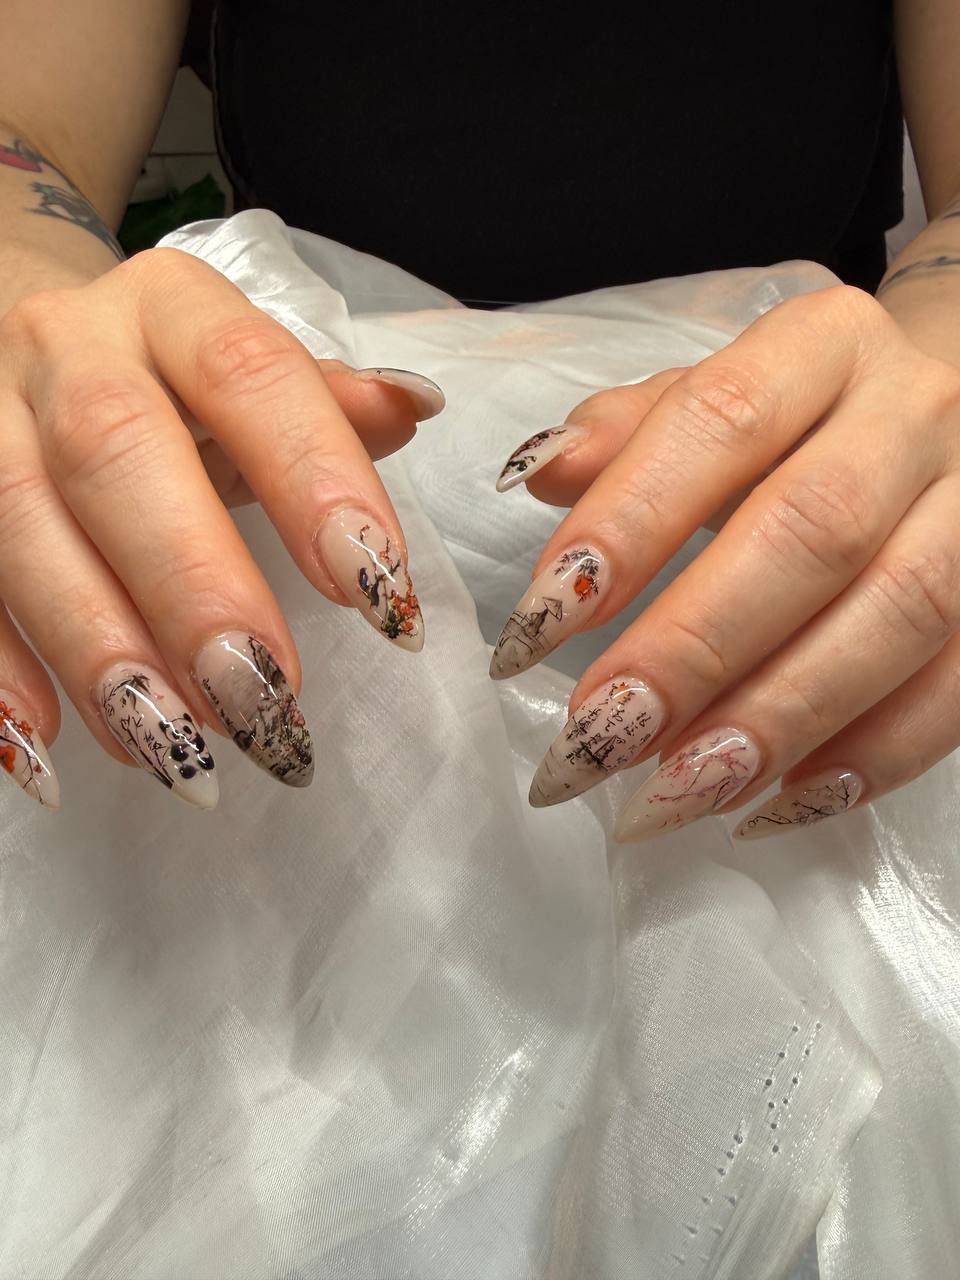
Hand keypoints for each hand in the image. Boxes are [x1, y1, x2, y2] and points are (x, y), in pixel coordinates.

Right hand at [0, 248, 442, 809]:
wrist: (21, 335)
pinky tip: (50, 749)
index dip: (314, 476)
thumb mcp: (245, 376)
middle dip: (190, 583)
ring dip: (96, 646)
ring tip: (176, 751)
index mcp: (171, 306)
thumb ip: (322, 402)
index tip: (378, 591)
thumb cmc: (165, 379)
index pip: (249, 372)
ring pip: (17, 522)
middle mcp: (65, 347)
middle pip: (114, 450)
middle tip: (262, 698)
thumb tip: (414, 406)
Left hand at [492, 285, 959, 841]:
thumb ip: (625, 434)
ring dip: (778, 718)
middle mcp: (919, 413)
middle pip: (815, 529)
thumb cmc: (796, 424)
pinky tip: (774, 805)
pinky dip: (870, 757)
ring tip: (675, 794)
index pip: (721, 420)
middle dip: (696, 646)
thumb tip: (537, 474)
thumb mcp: (709, 399)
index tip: (539, 623)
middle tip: (601, 735)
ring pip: (901, 614)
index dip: (629, 523)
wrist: (940, 420)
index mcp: (825, 344)